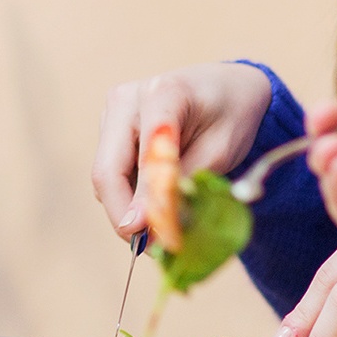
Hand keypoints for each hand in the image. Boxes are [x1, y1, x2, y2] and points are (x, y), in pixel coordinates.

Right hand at [93, 62, 272, 237]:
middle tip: (150, 249)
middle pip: (108, 169)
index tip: (151, 236)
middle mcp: (127, 99)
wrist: (226, 87)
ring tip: (159, 232)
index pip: (146, 153)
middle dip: (125, 216)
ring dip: (126, 209)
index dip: (145, 198)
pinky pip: (111, 171)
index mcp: (165, 94)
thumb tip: (150, 229)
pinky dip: (128, 196)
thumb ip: (183, 185)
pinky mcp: (109, 126)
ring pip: (105, 175)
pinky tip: (153, 207)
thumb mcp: (220, 152)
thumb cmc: (230, 116)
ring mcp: (112, 111)